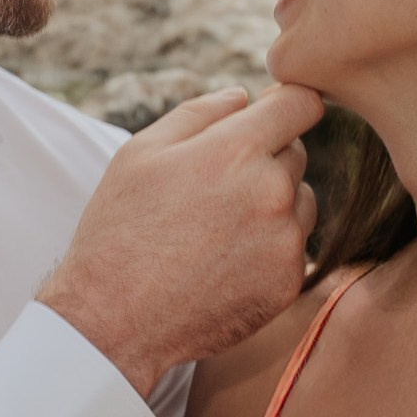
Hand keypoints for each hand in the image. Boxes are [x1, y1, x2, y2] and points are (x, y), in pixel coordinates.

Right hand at [40, 84, 322, 393]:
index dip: (286, 103)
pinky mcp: (288, 282)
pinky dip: (270, 246)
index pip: (302, 103)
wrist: (114, 320)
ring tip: (217, 225)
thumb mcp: (142, 151)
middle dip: (266, 156)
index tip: (270, 114)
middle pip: (297, 152)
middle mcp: (272, 193)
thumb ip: (201, 112)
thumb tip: (245, 97)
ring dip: (274, 202)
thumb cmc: (121, 228)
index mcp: (237, 150)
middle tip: (214, 185)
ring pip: (301, 200)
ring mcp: (285, 241)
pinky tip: (224, 259)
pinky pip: (294, 246)